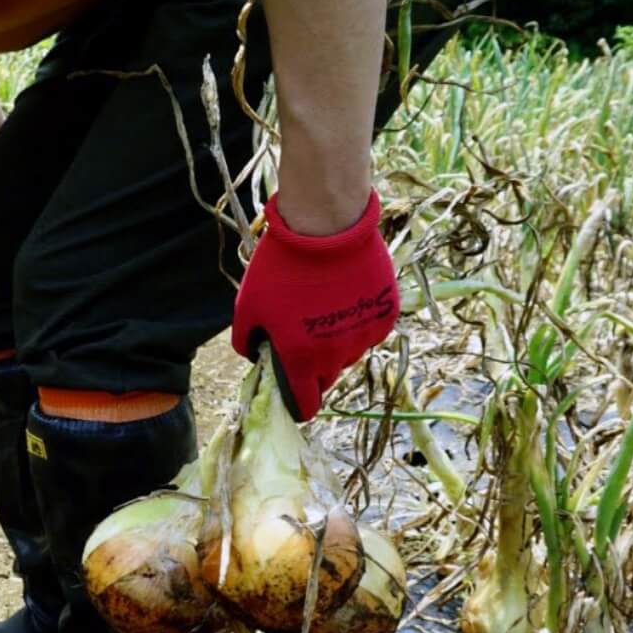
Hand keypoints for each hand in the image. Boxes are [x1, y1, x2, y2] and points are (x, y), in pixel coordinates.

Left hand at [230, 191, 397, 419]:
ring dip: (337, 343)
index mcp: (302, 359)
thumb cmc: (281, 267)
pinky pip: (369, 330)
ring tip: (324, 309)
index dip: (299, 405)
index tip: (295, 399)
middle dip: (314, 369)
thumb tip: (255, 355)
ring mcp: (365, 335)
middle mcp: (337, 355)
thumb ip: (247, 340)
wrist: (326, 227)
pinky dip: (358, 321)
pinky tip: (346, 296)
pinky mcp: (386, 314)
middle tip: (304, 339)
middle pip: (327, 378)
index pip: (306, 405)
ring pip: (349, 353)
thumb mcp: (248, 306)